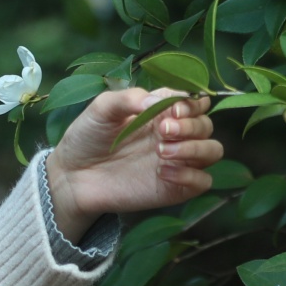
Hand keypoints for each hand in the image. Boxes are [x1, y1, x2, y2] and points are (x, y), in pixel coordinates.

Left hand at [44, 87, 223, 241]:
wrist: (73, 176)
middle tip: (162, 131)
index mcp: (161, 112)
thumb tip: (158, 101)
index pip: (195, 102)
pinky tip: (163, 172)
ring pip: (213, 151)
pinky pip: (203, 181)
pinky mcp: (175, 188)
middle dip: (190, 125)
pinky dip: (191, 175)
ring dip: (195, 148)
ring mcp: (177, 162)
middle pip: (206, 125)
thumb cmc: (87, 137)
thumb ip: (130, 97)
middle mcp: (174, 135)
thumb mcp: (102, 108)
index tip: (172, 110)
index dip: (191, 104)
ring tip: (162, 151)